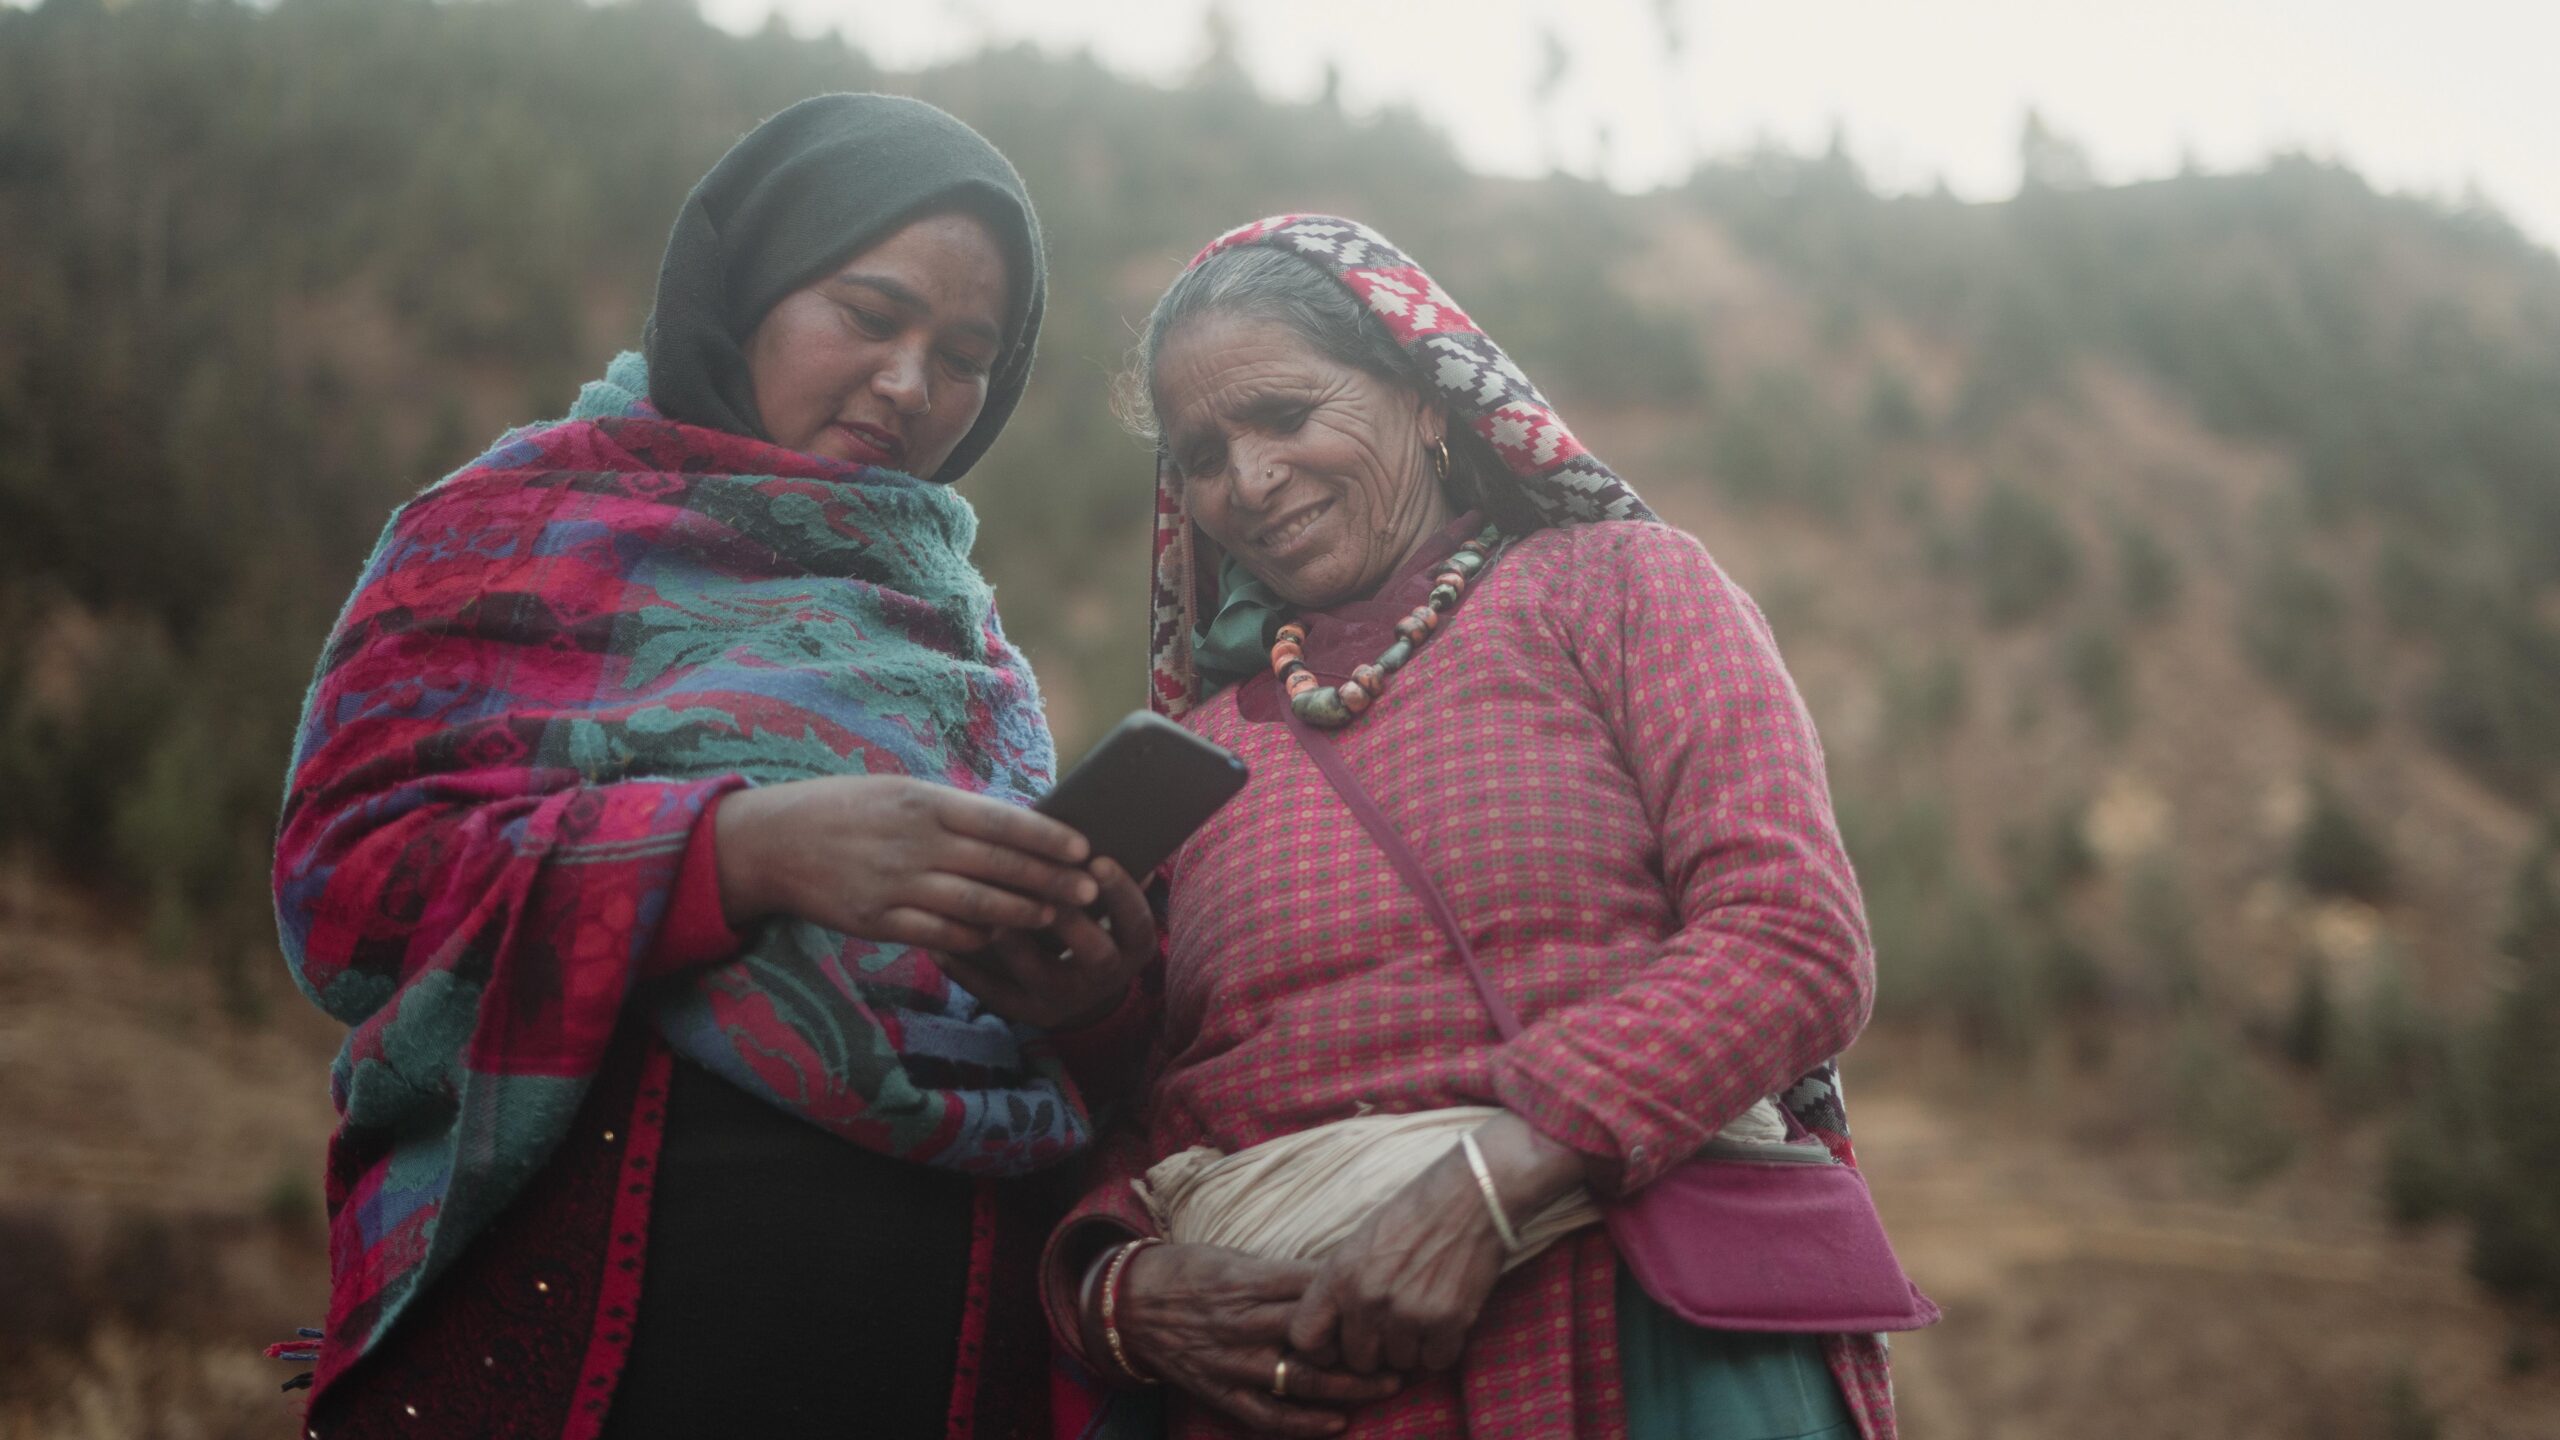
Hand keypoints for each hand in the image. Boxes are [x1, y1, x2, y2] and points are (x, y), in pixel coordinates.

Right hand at [713, 776, 1096, 951]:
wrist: (771, 841)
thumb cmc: (847, 810)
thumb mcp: (899, 792)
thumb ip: (952, 812)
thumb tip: (1015, 827)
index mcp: (925, 802)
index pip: (1003, 820)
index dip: (1048, 837)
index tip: (1083, 848)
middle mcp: (914, 842)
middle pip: (999, 866)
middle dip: (1050, 881)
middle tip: (1089, 891)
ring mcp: (896, 885)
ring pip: (976, 905)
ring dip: (1021, 913)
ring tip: (1053, 917)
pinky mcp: (877, 920)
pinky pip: (939, 934)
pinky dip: (974, 938)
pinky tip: (998, 938)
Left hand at [936, 858, 1156, 1028]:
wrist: (1084, 987)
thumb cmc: (1093, 920)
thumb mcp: (1110, 904)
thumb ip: (1105, 874)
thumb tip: (1110, 821)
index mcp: (1132, 945)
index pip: (1136, 921)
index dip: (1121, 892)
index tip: (1099, 860)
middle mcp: (1106, 978)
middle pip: (1096, 954)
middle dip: (1070, 921)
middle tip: (1042, 888)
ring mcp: (1067, 1000)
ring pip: (1043, 977)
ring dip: (1016, 946)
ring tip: (989, 916)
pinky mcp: (1029, 1013)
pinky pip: (999, 997)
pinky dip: (969, 973)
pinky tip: (942, 948)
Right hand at [1097, 1243, 1400, 1436]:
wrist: (1129, 1304)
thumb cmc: (1188, 1271)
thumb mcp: (1234, 1256)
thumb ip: (1281, 1272)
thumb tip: (1336, 1274)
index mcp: (1248, 1282)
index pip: (1314, 1289)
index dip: (1357, 1297)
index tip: (1392, 1297)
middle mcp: (1243, 1323)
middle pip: (1317, 1338)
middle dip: (1365, 1345)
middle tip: (1406, 1346)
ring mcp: (1232, 1362)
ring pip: (1299, 1378)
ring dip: (1347, 1385)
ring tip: (1387, 1384)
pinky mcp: (1220, 1392)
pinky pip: (1266, 1415)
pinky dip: (1302, 1423)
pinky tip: (1337, 1422)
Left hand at [1286, 1112, 1585, 1373]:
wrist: (1470, 1194)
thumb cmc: (1414, 1213)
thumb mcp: (1359, 1242)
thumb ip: (1342, 1287)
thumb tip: (1335, 1331)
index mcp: (1339, 1274)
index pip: (1305, 1338)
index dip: (1322, 1349)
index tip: (1341, 1345)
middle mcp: (1367, 1297)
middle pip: (1357, 1361)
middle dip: (1375, 1351)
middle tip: (1392, 1329)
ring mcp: (1408, 1312)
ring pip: (1399, 1364)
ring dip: (1411, 1349)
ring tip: (1422, 1315)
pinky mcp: (1447, 1320)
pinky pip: (1435, 1361)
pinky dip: (1441, 1348)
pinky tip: (1444, 1321)